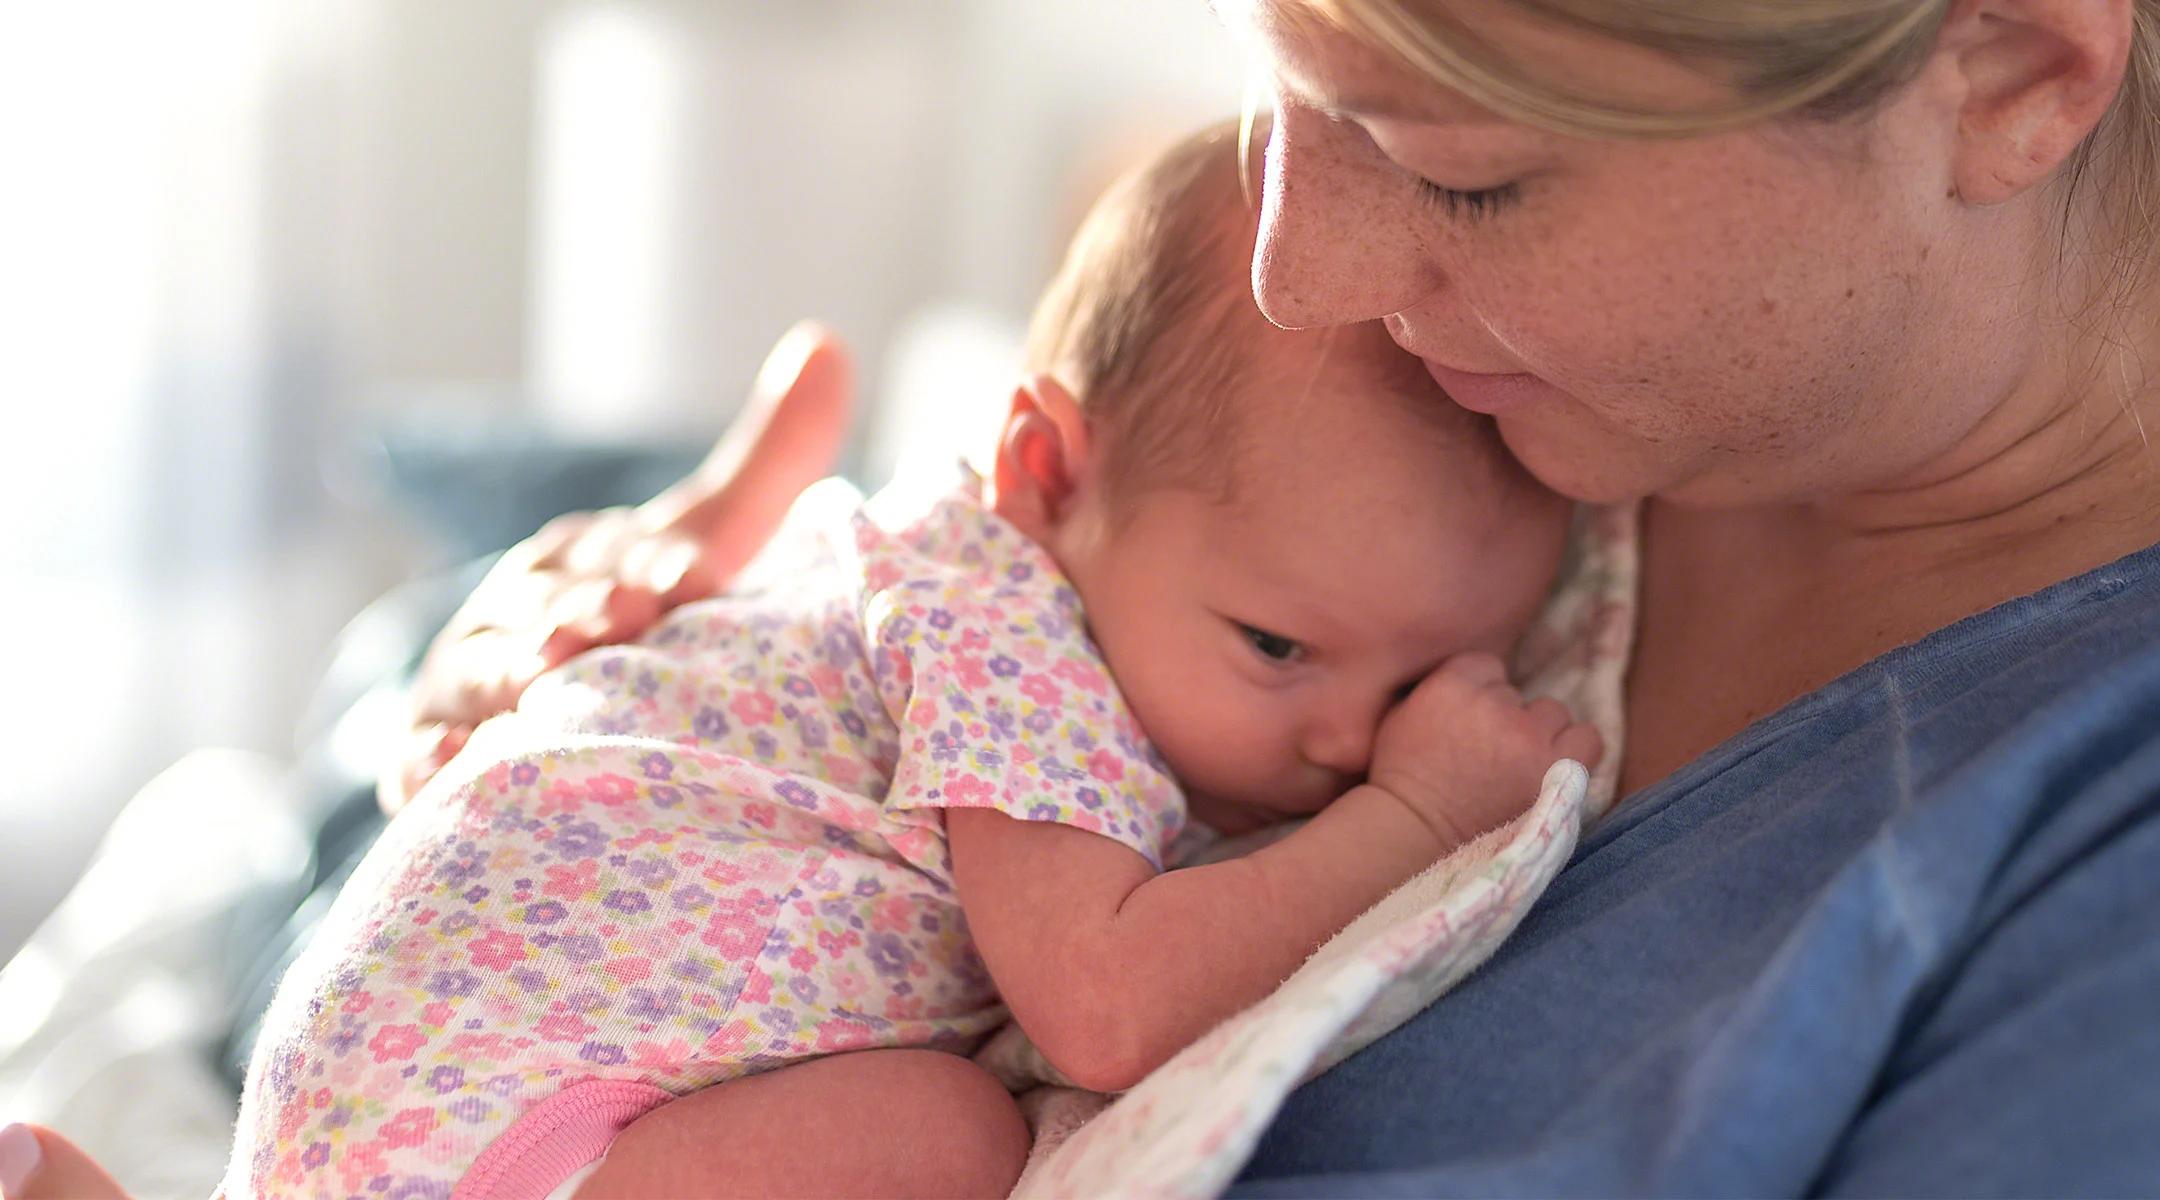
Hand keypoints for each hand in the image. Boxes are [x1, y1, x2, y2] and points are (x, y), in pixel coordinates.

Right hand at [382, 322, 854, 812]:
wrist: (535, 694)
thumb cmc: (637, 609)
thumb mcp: (702, 538)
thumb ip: (770, 458)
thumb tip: (828, 341)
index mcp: (579, 554)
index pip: (619, 553)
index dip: (657, 563)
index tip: (697, 576)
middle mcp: (513, 607)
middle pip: (543, 608)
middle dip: (579, 611)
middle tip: (621, 619)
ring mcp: (466, 679)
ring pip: (481, 674)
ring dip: (510, 673)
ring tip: (546, 675)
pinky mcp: (429, 754)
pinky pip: (420, 758)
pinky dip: (432, 758)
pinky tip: (453, 758)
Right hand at [1368, 652, 1603, 850]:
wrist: (1415, 837)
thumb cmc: (1400, 781)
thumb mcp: (1399, 716)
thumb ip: (1434, 686)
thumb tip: (1462, 676)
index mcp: (1451, 686)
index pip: (1487, 666)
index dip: (1479, 693)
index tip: (1469, 720)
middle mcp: (1494, 706)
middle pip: (1518, 695)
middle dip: (1506, 718)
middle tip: (1489, 752)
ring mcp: (1529, 739)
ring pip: (1555, 714)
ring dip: (1541, 734)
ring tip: (1520, 763)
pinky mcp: (1557, 771)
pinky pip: (1588, 739)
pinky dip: (1575, 751)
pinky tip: (1553, 767)